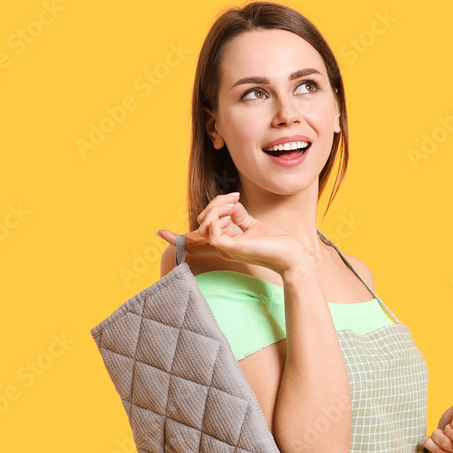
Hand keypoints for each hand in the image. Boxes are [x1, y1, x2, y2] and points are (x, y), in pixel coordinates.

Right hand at [157, 193, 308, 274]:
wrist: (292, 255)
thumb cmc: (276, 242)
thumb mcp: (254, 225)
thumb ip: (239, 217)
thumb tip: (231, 206)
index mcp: (225, 244)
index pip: (196, 242)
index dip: (179, 238)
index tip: (160, 232)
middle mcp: (221, 248)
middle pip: (201, 224)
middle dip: (214, 204)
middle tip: (235, 197)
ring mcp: (224, 249)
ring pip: (204, 223)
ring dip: (218, 206)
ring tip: (236, 203)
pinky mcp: (230, 247)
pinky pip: (211, 229)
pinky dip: (218, 216)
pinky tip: (233, 214)